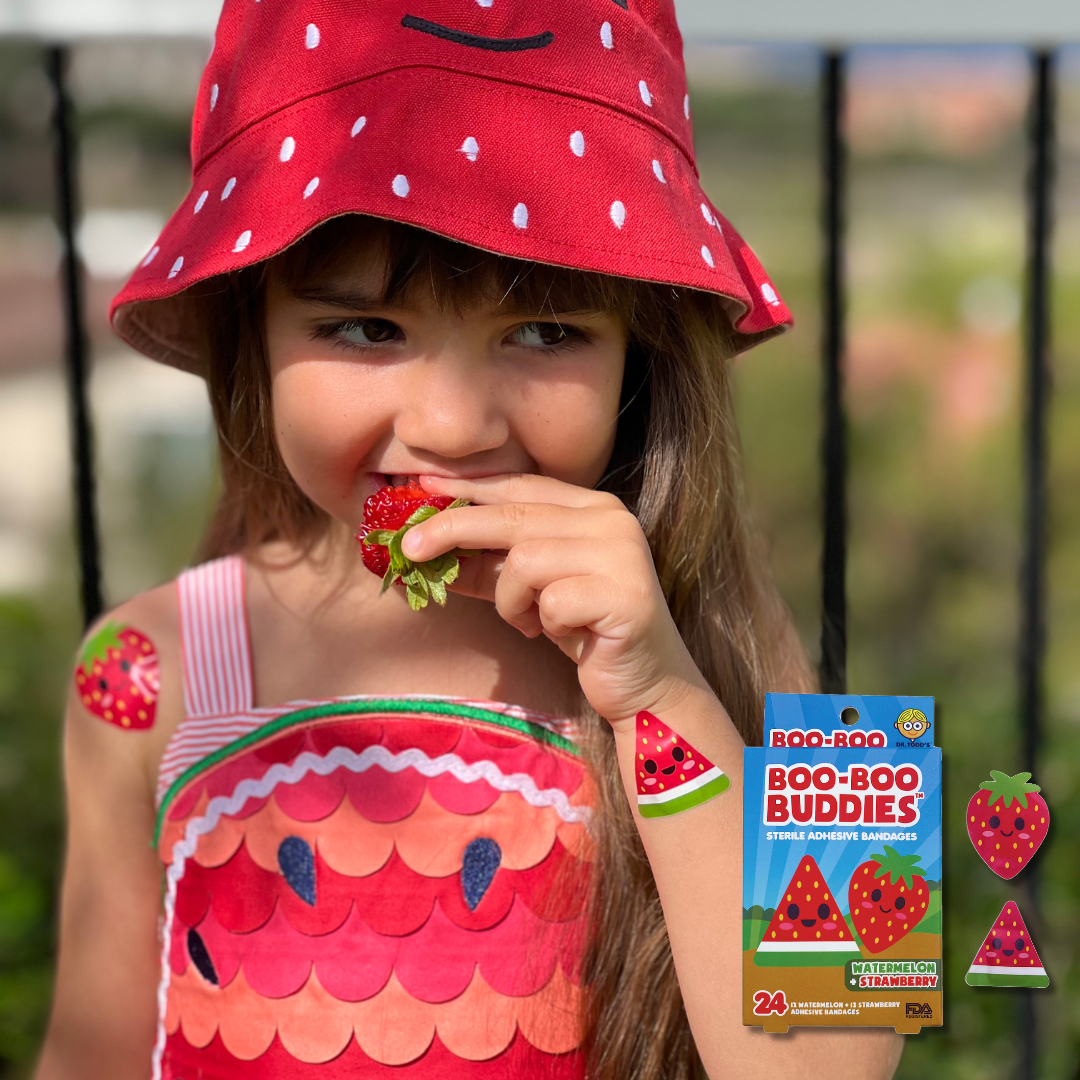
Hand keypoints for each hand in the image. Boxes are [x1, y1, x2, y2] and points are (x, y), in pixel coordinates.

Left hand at [399, 473, 708, 727]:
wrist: (645, 684)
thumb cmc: (583, 630)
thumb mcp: (528, 590)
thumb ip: (486, 564)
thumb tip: (420, 549)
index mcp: (593, 507)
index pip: (520, 484)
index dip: (468, 485)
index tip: (420, 487)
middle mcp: (612, 521)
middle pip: (513, 515)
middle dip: (452, 529)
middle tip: (407, 549)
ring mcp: (622, 555)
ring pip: (525, 560)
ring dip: (510, 599)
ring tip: (528, 621)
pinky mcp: (626, 595)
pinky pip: (550, 601)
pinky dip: (541, 622)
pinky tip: (562, 634)